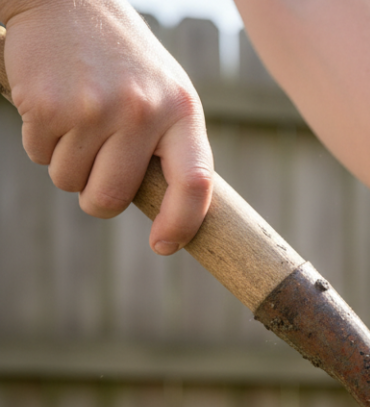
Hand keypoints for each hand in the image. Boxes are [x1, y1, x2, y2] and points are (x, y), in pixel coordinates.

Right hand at [1, 0, 212, 253]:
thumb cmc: (124, 61)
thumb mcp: (165, 93)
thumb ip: (170, 145)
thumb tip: (171, 213)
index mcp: (181, 110)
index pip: (194, 182)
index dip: (181, 223)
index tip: (163, 245)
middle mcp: (142, 111)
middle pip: (111, 197)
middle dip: (96, 199)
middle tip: (95, 173)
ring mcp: (94, 108)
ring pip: (69, 182)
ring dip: (66, 165)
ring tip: (77, 119)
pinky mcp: (48, 105)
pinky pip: (39, 155)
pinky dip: (41, 140)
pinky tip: (53, 103)